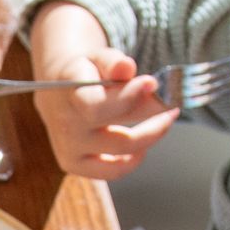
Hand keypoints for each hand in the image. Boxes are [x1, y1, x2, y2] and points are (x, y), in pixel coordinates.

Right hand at [27, 3, 177, 181]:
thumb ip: (112, 61)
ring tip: (165, 118)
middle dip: (153, 112)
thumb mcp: (97, 58)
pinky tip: (142, 145)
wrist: (58, 91)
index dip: (128, 98)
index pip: (97, 107)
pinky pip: (111, 171)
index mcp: (70, 95)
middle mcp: (68, 126)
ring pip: (122, 150)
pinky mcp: (73, 164)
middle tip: (172, 99)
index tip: (152, 83)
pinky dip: (133, 160)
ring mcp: (70, 149)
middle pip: (118, 130)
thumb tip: (127, 68)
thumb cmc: (85, 73)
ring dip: (152, 134)